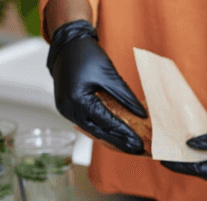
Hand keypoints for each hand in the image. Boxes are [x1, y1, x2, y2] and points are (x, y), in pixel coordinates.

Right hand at [46, 20, 146, 153]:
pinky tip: (113, 134)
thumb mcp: (110, 75)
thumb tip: (142, 114)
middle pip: (97, 131)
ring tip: (127, 145)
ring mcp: (65, 109)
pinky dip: (99, 128)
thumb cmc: (87, 56)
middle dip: (118, 141)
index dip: (124, 133)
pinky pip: (85, 123)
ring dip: (109, 137)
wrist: (67, 44)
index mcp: (78, 99)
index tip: (138, 143)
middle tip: (136, 149)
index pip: (106, 122)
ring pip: (91, 129)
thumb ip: (125, 97)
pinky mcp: (66, 107)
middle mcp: (68, 108)